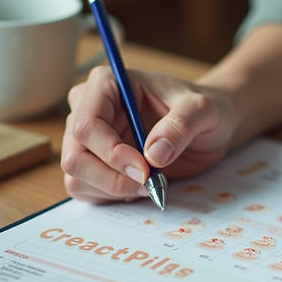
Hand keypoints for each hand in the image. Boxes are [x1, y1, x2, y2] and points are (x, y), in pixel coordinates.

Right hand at [61, 66, 237, 202]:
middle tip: (149, 184)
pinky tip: (140, 188)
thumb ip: (181, 126)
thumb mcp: (203, 109)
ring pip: (76, 178)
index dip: (110, 153)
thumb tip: (154, 154)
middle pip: (75, 156)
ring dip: (113, 190)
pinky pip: (86, 190)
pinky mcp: (94, 164)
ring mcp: (88, 140)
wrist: (206, 127)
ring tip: (150, 184)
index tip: (145, 170)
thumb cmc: (202, 109)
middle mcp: (88, 109)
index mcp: (106, 84)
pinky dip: (112, 197)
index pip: (87, 124)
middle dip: (111, 178)